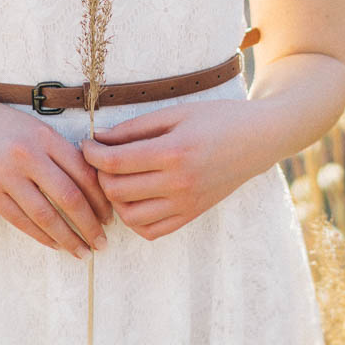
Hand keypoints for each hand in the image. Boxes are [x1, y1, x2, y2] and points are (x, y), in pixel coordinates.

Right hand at [0, 101, 114, 257]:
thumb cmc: (0, 124)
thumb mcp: (34, 128)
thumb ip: (59, 151)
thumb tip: (93, 186)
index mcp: (46, 136)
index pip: (84, 173)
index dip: (101, 199)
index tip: (111, 217)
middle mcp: (28, 154)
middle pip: (70, 198)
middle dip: (91, 225)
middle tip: (103, 243)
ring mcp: (6, 174)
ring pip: (46, 215)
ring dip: (68, 238)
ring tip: (82, 252)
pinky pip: (21, 221)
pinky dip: (42, 236)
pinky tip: (55, 245)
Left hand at [79, 97, 267, 240]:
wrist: (258, 140)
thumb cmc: (216, 119)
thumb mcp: (175, 113)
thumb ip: (134, 128)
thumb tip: (98, 139)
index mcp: (173, 152)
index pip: (115, 162)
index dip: (92, 154)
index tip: (86, 144)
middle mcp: (179, 183)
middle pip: (117, 190)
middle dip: (99, 174)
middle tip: (101, 160)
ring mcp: (186, 204)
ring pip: (129, 216)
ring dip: (115, 199)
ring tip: (117, 179)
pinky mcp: (192, 215)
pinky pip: (151, 231)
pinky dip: (134, 219)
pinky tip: (134, 198)